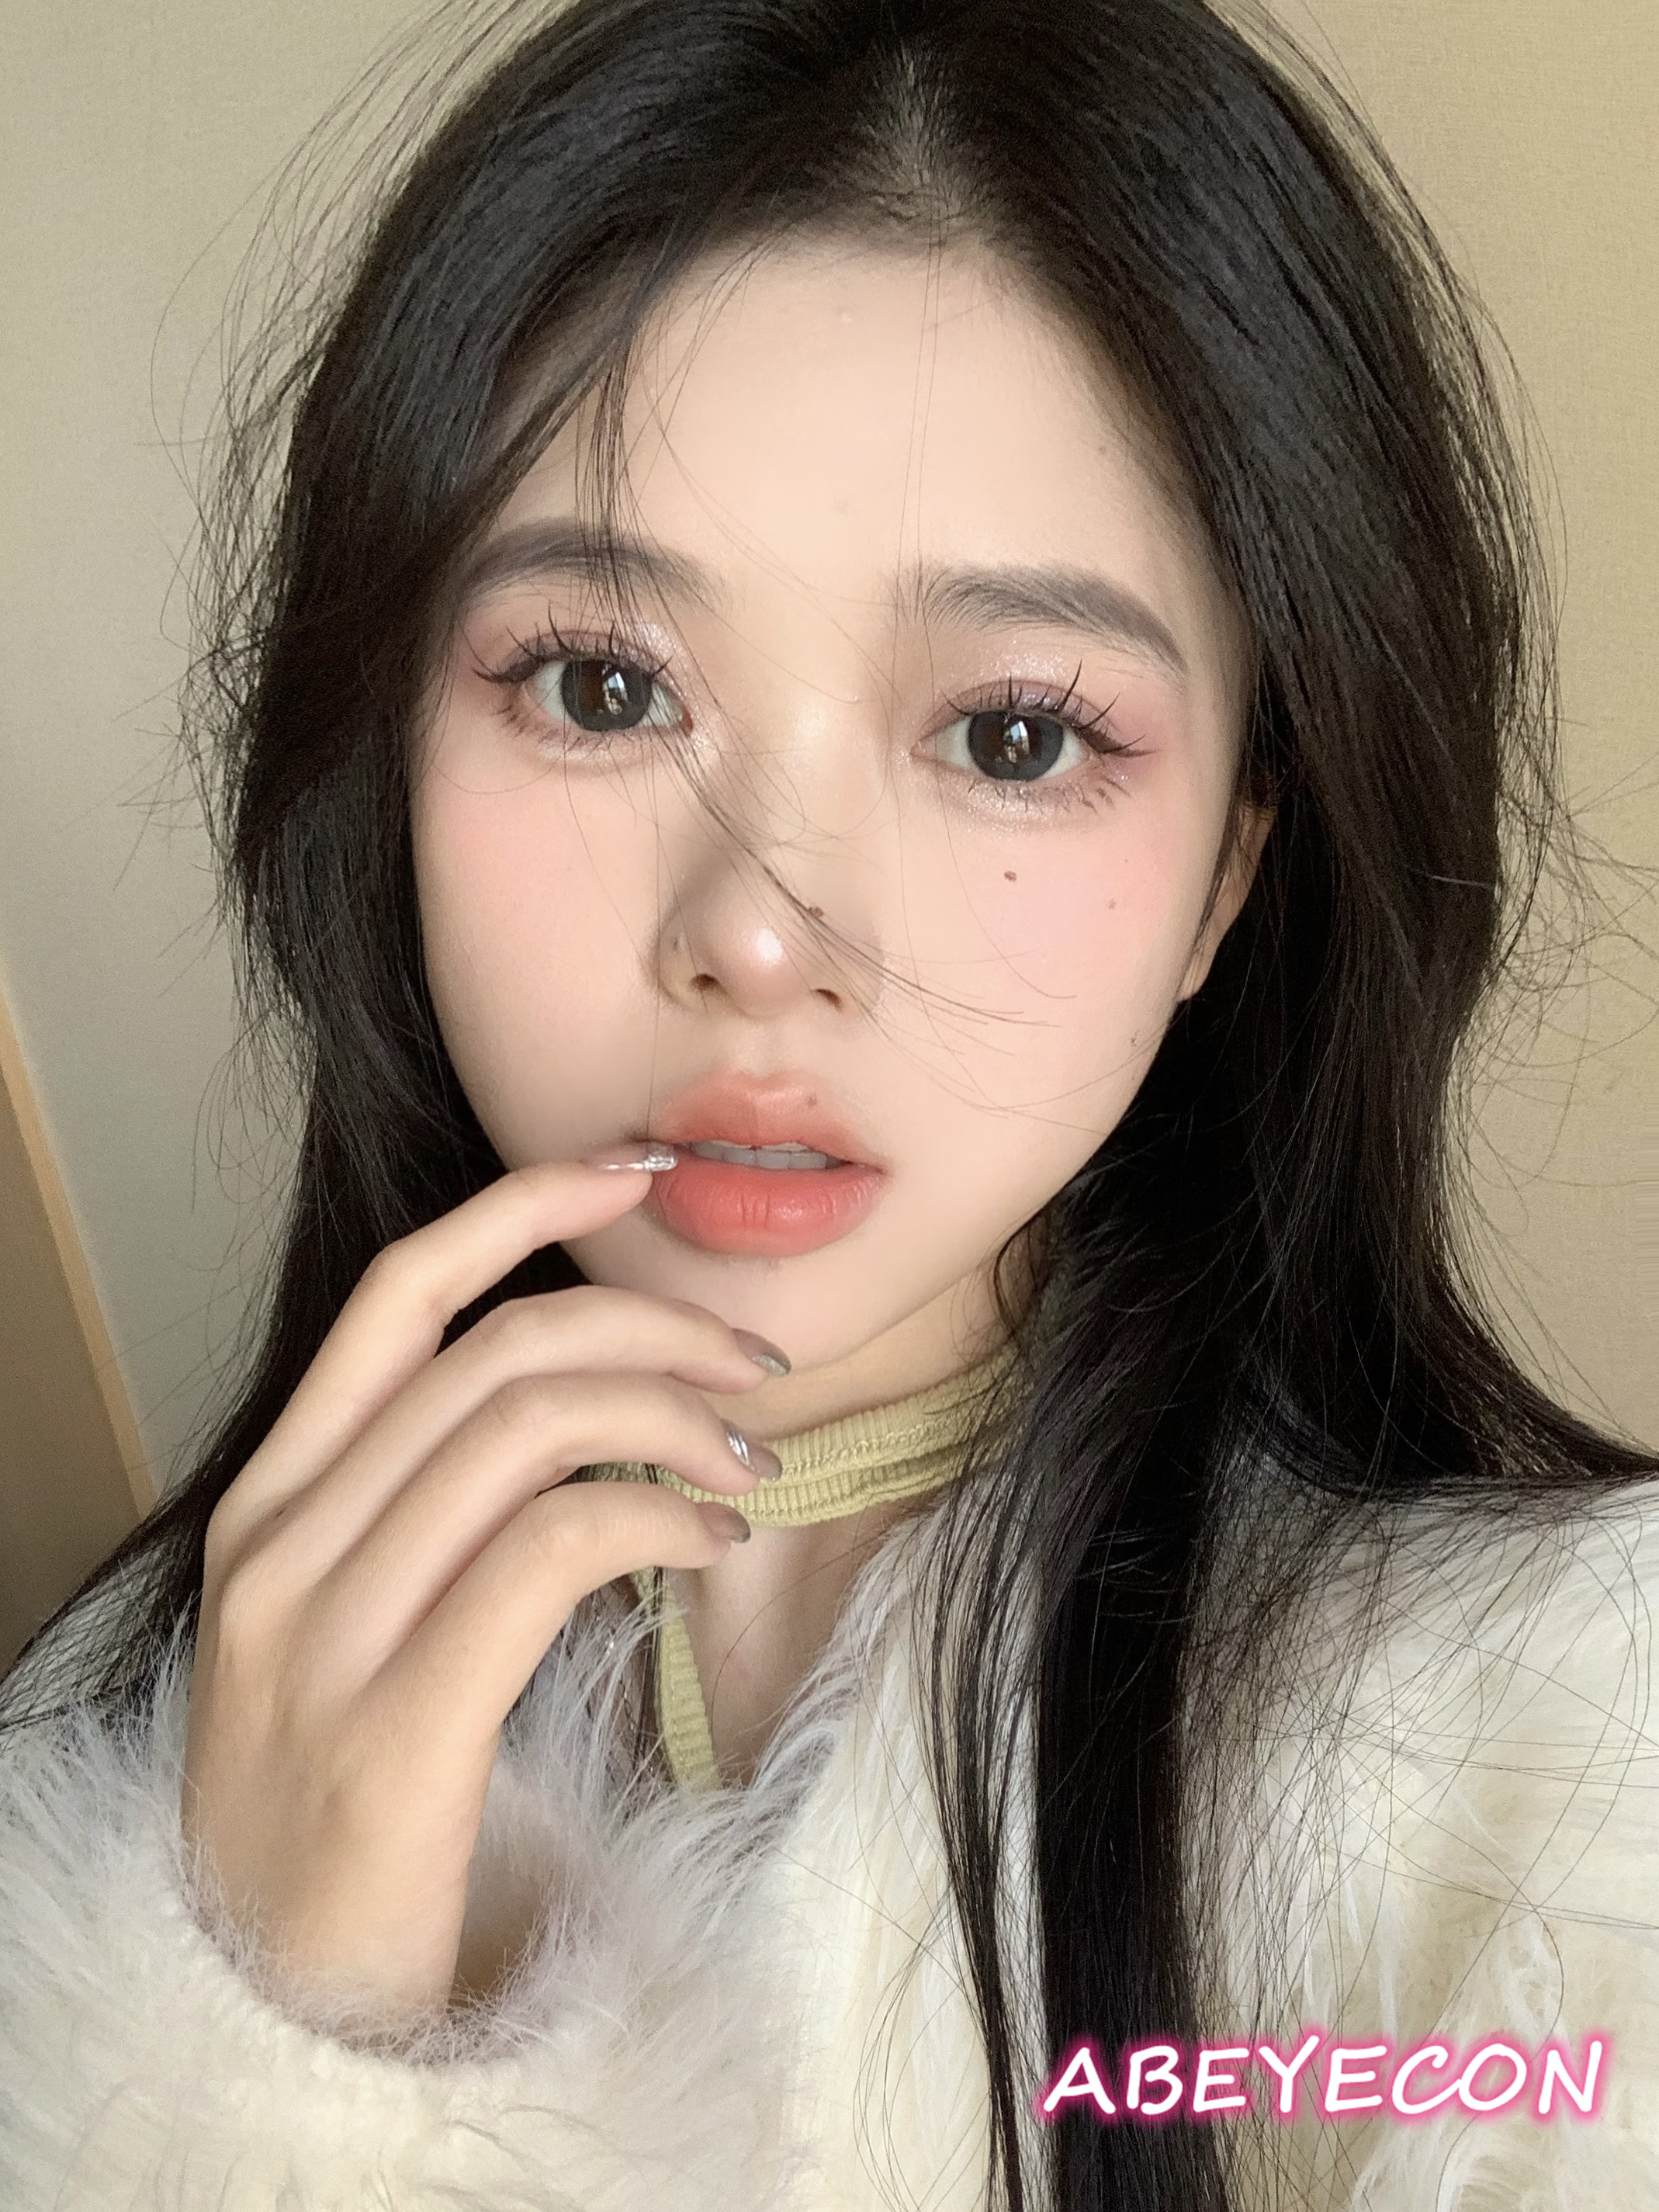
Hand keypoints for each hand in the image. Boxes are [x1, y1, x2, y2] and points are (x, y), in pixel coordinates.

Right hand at [180, 1155, 777, 2029]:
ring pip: (530, 1428)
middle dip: (652, 1324)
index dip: (521, 1206)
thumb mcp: (343, 1623)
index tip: (632, 1171)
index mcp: (270, 1503)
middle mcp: (279, 1545)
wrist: (265, 2006)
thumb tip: (582, 1401)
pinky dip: (655, 1514)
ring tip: (750, 1462)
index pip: (397, 1295)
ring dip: (675, 1418)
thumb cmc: (336, 1799)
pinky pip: (550, 1549)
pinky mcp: (392, 1730)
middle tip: (755, 1367)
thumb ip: (422, 1507)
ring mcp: (321, 1636)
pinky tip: (711, 1539)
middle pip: (496, 1349)